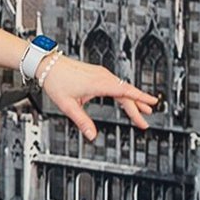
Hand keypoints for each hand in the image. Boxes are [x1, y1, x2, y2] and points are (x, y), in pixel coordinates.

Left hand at [40, 56, 157, 140]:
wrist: (46, 64)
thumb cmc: (55, 80)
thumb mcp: (68, 105)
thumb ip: (82, 121)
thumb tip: (91, 135)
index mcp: (98, 83)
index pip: (125, 92)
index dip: (140, 98)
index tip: (153, 103)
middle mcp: (102, 76)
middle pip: (126, 92)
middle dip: (138, 106)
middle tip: (145, 120)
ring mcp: (100, 73)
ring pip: (122, 87)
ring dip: (132, 98)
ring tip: (143, 109)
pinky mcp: (97, 72)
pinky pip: (116, 83)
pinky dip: (124, 92)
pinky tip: (127, 97)